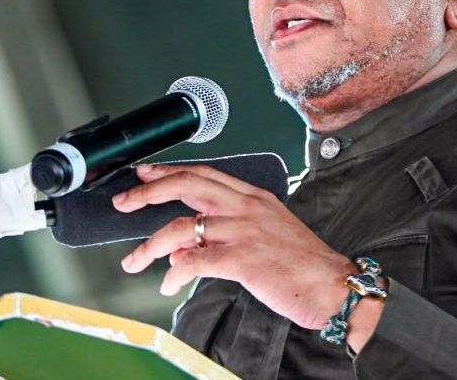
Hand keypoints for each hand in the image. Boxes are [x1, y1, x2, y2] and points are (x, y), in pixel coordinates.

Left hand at [113, 163, 356, 329]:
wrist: (332, 286)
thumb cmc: (302, 265)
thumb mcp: (265, 237)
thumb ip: (225, 236)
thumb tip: (186, 249)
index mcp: (254, 197)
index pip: (204, 174)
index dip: (169, 171)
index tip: (145, 174)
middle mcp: (246, 207)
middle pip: (187, 185)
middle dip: (148, 192)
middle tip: (124, 202)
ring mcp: (243, 231)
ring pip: (181, 227)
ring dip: (150, 245)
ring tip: (134, 260)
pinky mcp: (241, 259)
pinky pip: (193, 262)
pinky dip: (174, 275)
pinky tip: (169, 284)